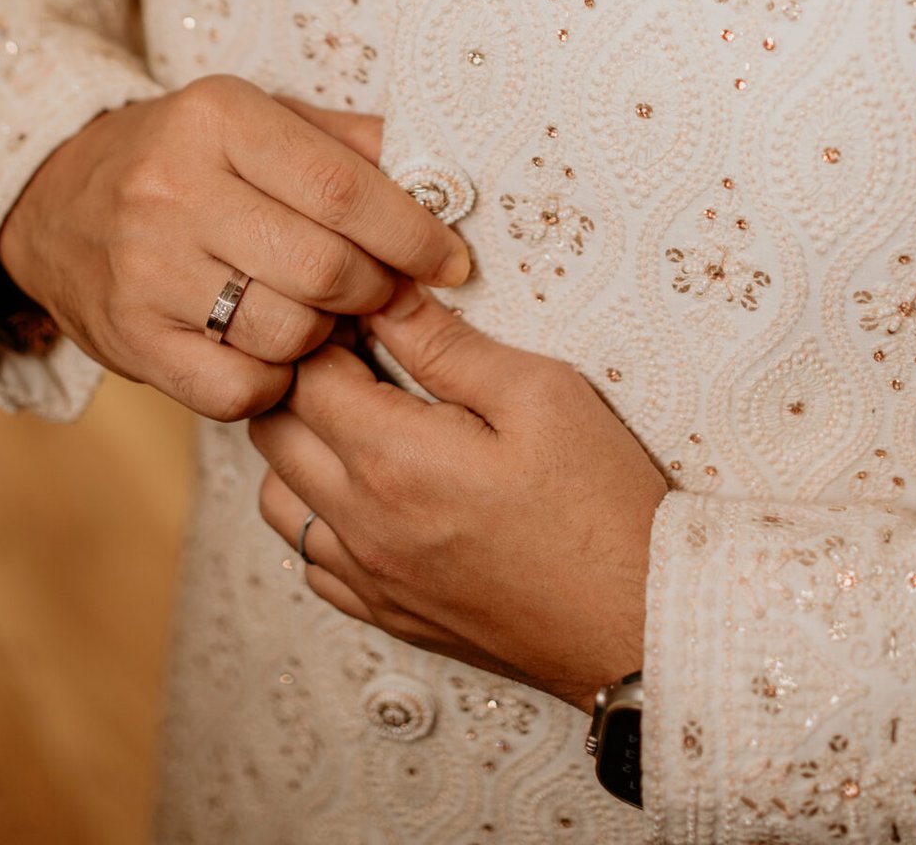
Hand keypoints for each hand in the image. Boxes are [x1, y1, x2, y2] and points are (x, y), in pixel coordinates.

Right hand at [0, 81, 469, 419]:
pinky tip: (271, 349)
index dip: (412, 233)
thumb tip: (440, 181)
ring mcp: (146, 270)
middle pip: (323, 268)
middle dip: (377, 291)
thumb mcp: (255, 118)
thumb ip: (345, 143)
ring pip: (287, 333)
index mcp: (218, 119)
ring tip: (322, 315)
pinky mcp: (131, 340)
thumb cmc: (183, 157)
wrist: (55, 201)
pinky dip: (275, 381)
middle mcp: (174, 190)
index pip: (343, 187)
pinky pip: (238, 388)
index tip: (450, 259)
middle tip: (387, 293)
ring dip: (326, 337)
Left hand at [250, 282, 667, 709]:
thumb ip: (448, 343)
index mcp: (394, 461)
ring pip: (278, 500)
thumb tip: (384, 294)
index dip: (321, 327)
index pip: (303, 374)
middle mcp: (364, 524)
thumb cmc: (602, 504)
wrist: (641, 620)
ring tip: (362, 419)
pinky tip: (374, 490)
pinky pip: (313, 561)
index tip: (358, 307)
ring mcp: (373, 578)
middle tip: (355, 352)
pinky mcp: (391, 615)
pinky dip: (321, 517)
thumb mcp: (539, 393)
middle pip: (274, 432)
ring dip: (300, 449)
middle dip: (298, 379)